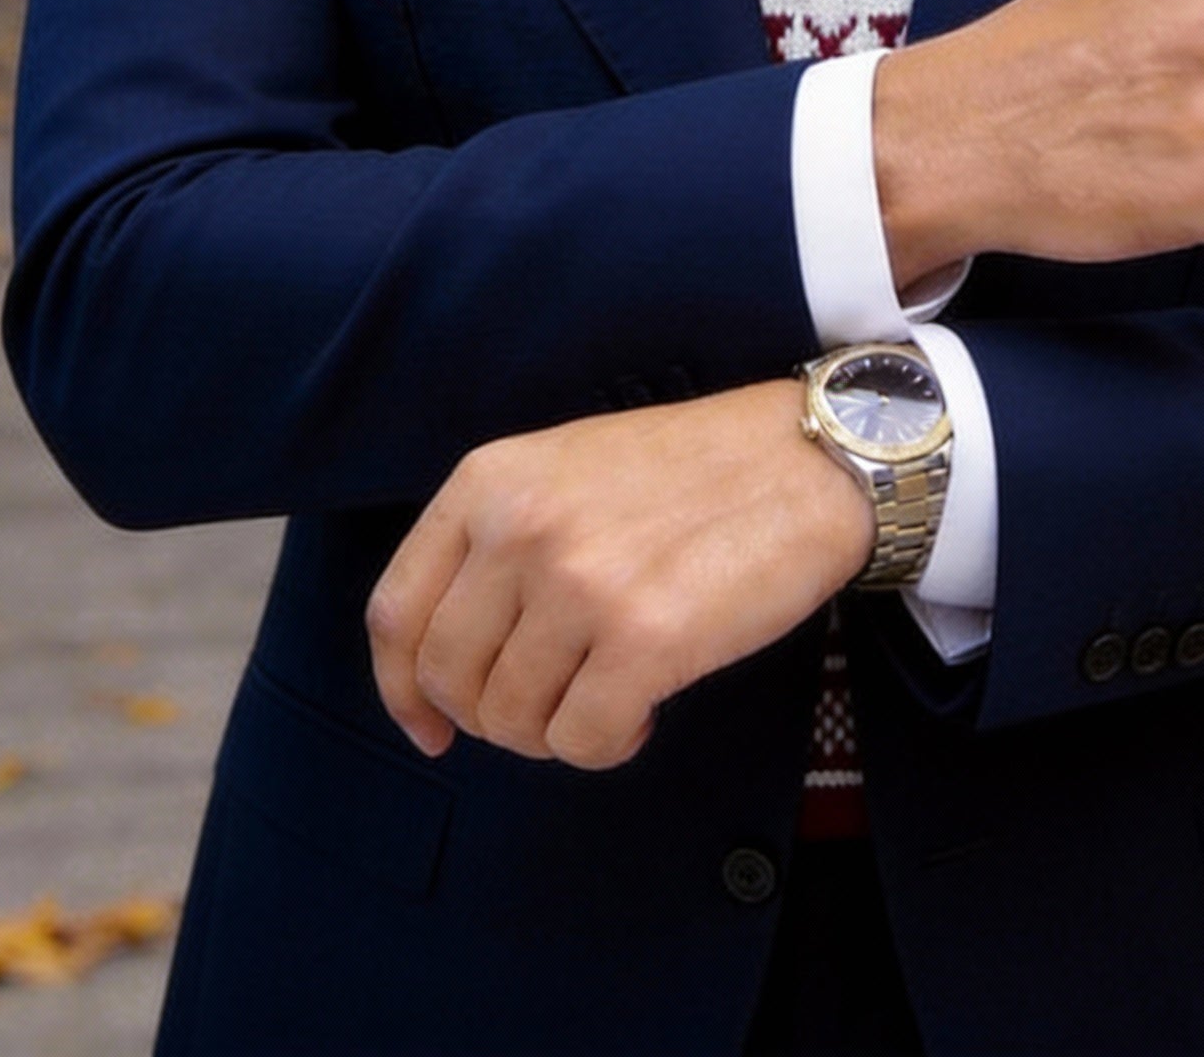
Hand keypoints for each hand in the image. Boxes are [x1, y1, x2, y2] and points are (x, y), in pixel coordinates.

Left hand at [366, 380, 873, 768]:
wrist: (807, 458)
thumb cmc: (694, 470)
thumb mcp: (567, 470)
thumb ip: (499, 543)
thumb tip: (450, 672)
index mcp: (490, 481)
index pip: (396, 612)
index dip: (401, 689)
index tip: (429, 728)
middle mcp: (521, 529)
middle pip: (449, 679)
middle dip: (494, 718)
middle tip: (551, 706)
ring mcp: (580, 584)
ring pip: (511, 720)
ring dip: (556, 731)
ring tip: (609, 694)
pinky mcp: (645, 638)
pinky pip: (581, 742)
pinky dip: (608, 745)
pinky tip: (644, 710)